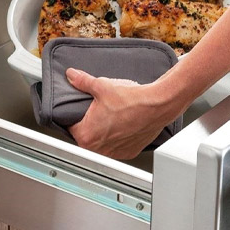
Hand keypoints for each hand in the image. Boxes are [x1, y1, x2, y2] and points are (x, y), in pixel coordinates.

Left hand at [65, 68, 184, 159]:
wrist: (157, 106)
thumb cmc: (132, 100)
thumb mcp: (102, 86)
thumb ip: (83, 81)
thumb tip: (73, 76)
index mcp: (86, 136)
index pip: (71, 127)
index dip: (76, 116)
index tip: (84, 110)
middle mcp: (99, 149)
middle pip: (88, 137)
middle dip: (92, 124)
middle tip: (101, 111)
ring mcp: (115, 153)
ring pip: (104, 143)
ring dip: (106, 133)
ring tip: (114, 117)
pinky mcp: (129, 152)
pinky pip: (119, 146)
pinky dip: (120, 137)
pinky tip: (124, 125)